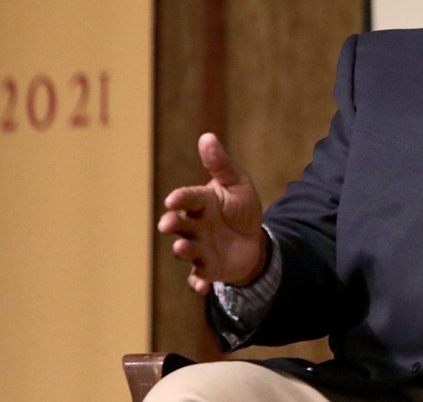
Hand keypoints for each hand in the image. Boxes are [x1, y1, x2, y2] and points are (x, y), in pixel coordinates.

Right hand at [157, 133, 266, 293]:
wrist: (253, 239)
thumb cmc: (240, 208)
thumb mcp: (237, 183)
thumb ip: (221, 164)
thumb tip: (207, 136)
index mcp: (200, 203)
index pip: (187, 199)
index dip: (180, 199)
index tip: (173, 200)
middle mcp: (194, 226)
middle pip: (180, 225)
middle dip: (173, 224)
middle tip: (168, 223)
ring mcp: (200, 248)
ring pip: (187, 250)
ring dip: (183, 249)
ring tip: (183, 247)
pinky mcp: (208, 269)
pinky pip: (199, 277)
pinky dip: (198, 283)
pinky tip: (201, 287)